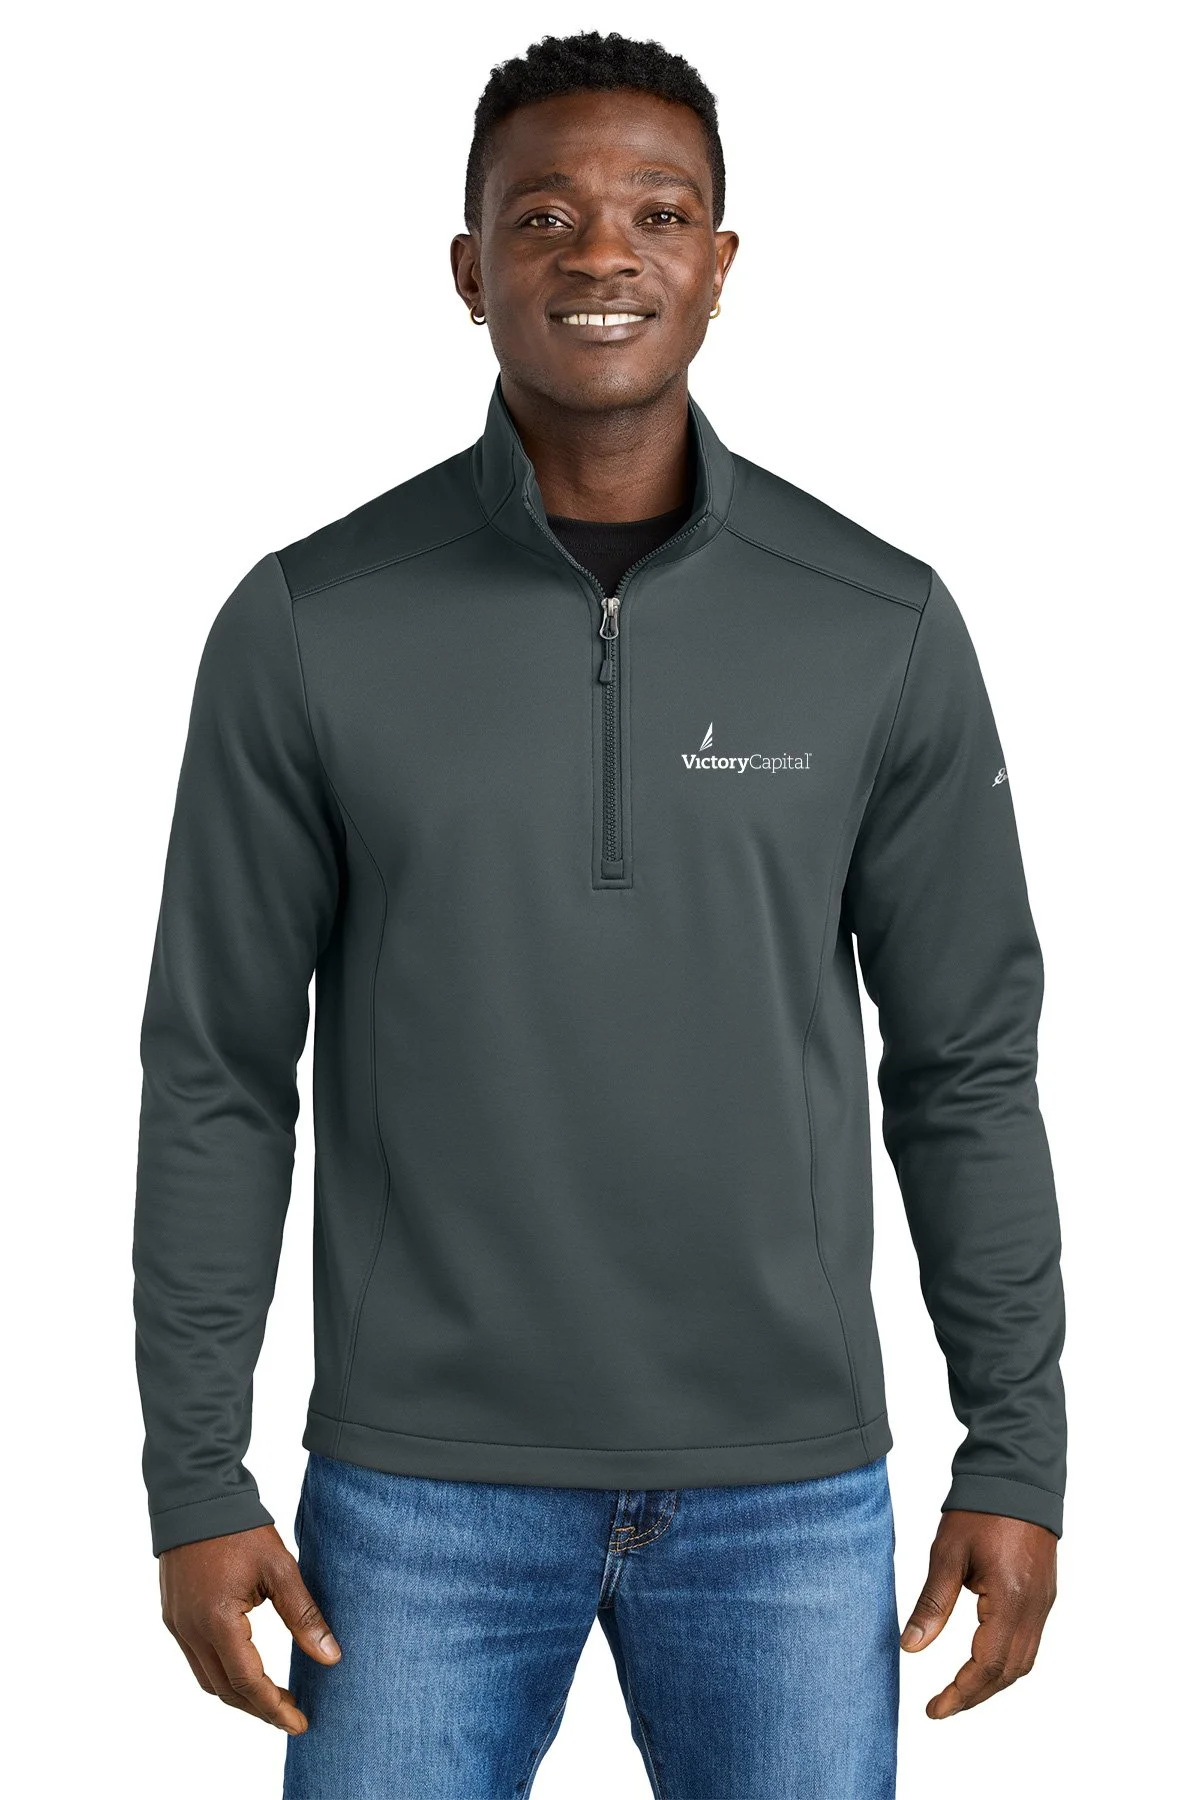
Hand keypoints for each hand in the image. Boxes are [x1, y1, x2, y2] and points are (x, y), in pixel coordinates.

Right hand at [159, 1523, 340, 1733]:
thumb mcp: (280, 1568)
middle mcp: (190, 1630)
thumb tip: (330, 1658)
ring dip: (239, 1694)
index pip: (247, 1682)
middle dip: (259, 1708)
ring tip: (273, 1698)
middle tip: (292, 1715)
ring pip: (207, 1679)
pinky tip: (245, 1669)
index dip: (275, 1708)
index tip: (300, 1723)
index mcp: (217, 1621)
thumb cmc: (240, 1528)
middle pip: (225, 1690)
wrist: (196, 1494)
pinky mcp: (173, 1615)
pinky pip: (197, 1659)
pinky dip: (222, 1673)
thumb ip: (304, 1616)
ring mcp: (178, 1625)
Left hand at [901, 1510, 1056, 1717]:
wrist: (1017, 1476)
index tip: (933, 1710)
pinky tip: (983, 1661)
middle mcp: (1033, 1609)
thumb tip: (910, 1647)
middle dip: (975, 1695)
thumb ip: (932, 1604)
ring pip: (1022, 1662)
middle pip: (1007, 1673)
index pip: (985, 1666)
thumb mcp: (947, 1554)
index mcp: (1010, 1600)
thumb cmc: (980, 1510)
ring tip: (959, 1691)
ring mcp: (1043, 1603)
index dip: (959, 1694)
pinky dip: (1005, 1662)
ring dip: (992, 1683)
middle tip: (941, 1706)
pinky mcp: (1044, 1595)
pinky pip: (1029, 1644)